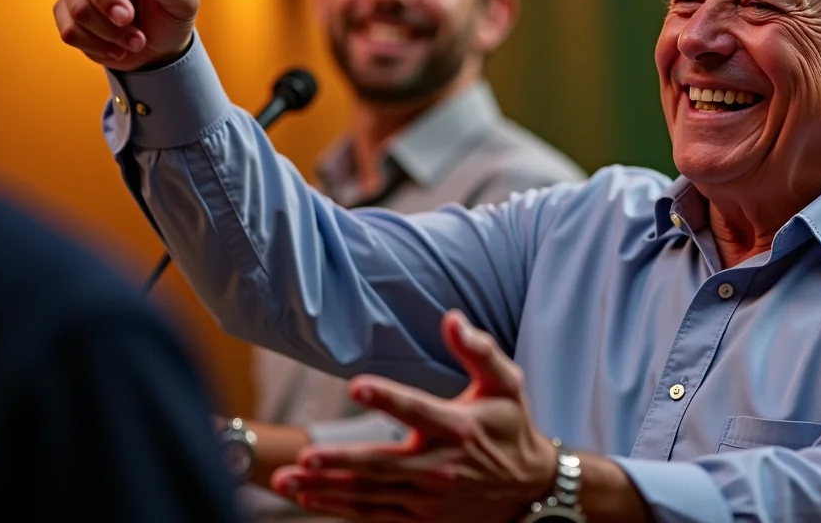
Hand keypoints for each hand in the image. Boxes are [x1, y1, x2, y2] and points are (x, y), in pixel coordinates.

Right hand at [53, 0, 198, 70]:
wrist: (157, 50)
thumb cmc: (171, 16)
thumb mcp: (184, 3)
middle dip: (108, 2)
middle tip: (129, 21)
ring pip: (77, 7)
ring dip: (109, 33)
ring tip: (137, 42)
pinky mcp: (66, 12)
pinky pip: (70, 30)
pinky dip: (97, 45)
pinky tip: (119, 50)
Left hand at [271, 310, 557, 521]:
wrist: (530, 488)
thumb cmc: (513, 427)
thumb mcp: (507, 383)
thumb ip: (479, 350)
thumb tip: (453, 318)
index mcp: (459, 428)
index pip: (418, 410)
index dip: (388, 398)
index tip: (357, 384)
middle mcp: (441, 466)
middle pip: (383, 464)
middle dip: (341, 461)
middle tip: (306, 455)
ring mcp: (428, 498)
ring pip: (371, 495)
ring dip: (328, 487)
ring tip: (290, 478)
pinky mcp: (421, 518)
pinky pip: (374, 515)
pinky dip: (341, 509)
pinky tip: (311, 498)